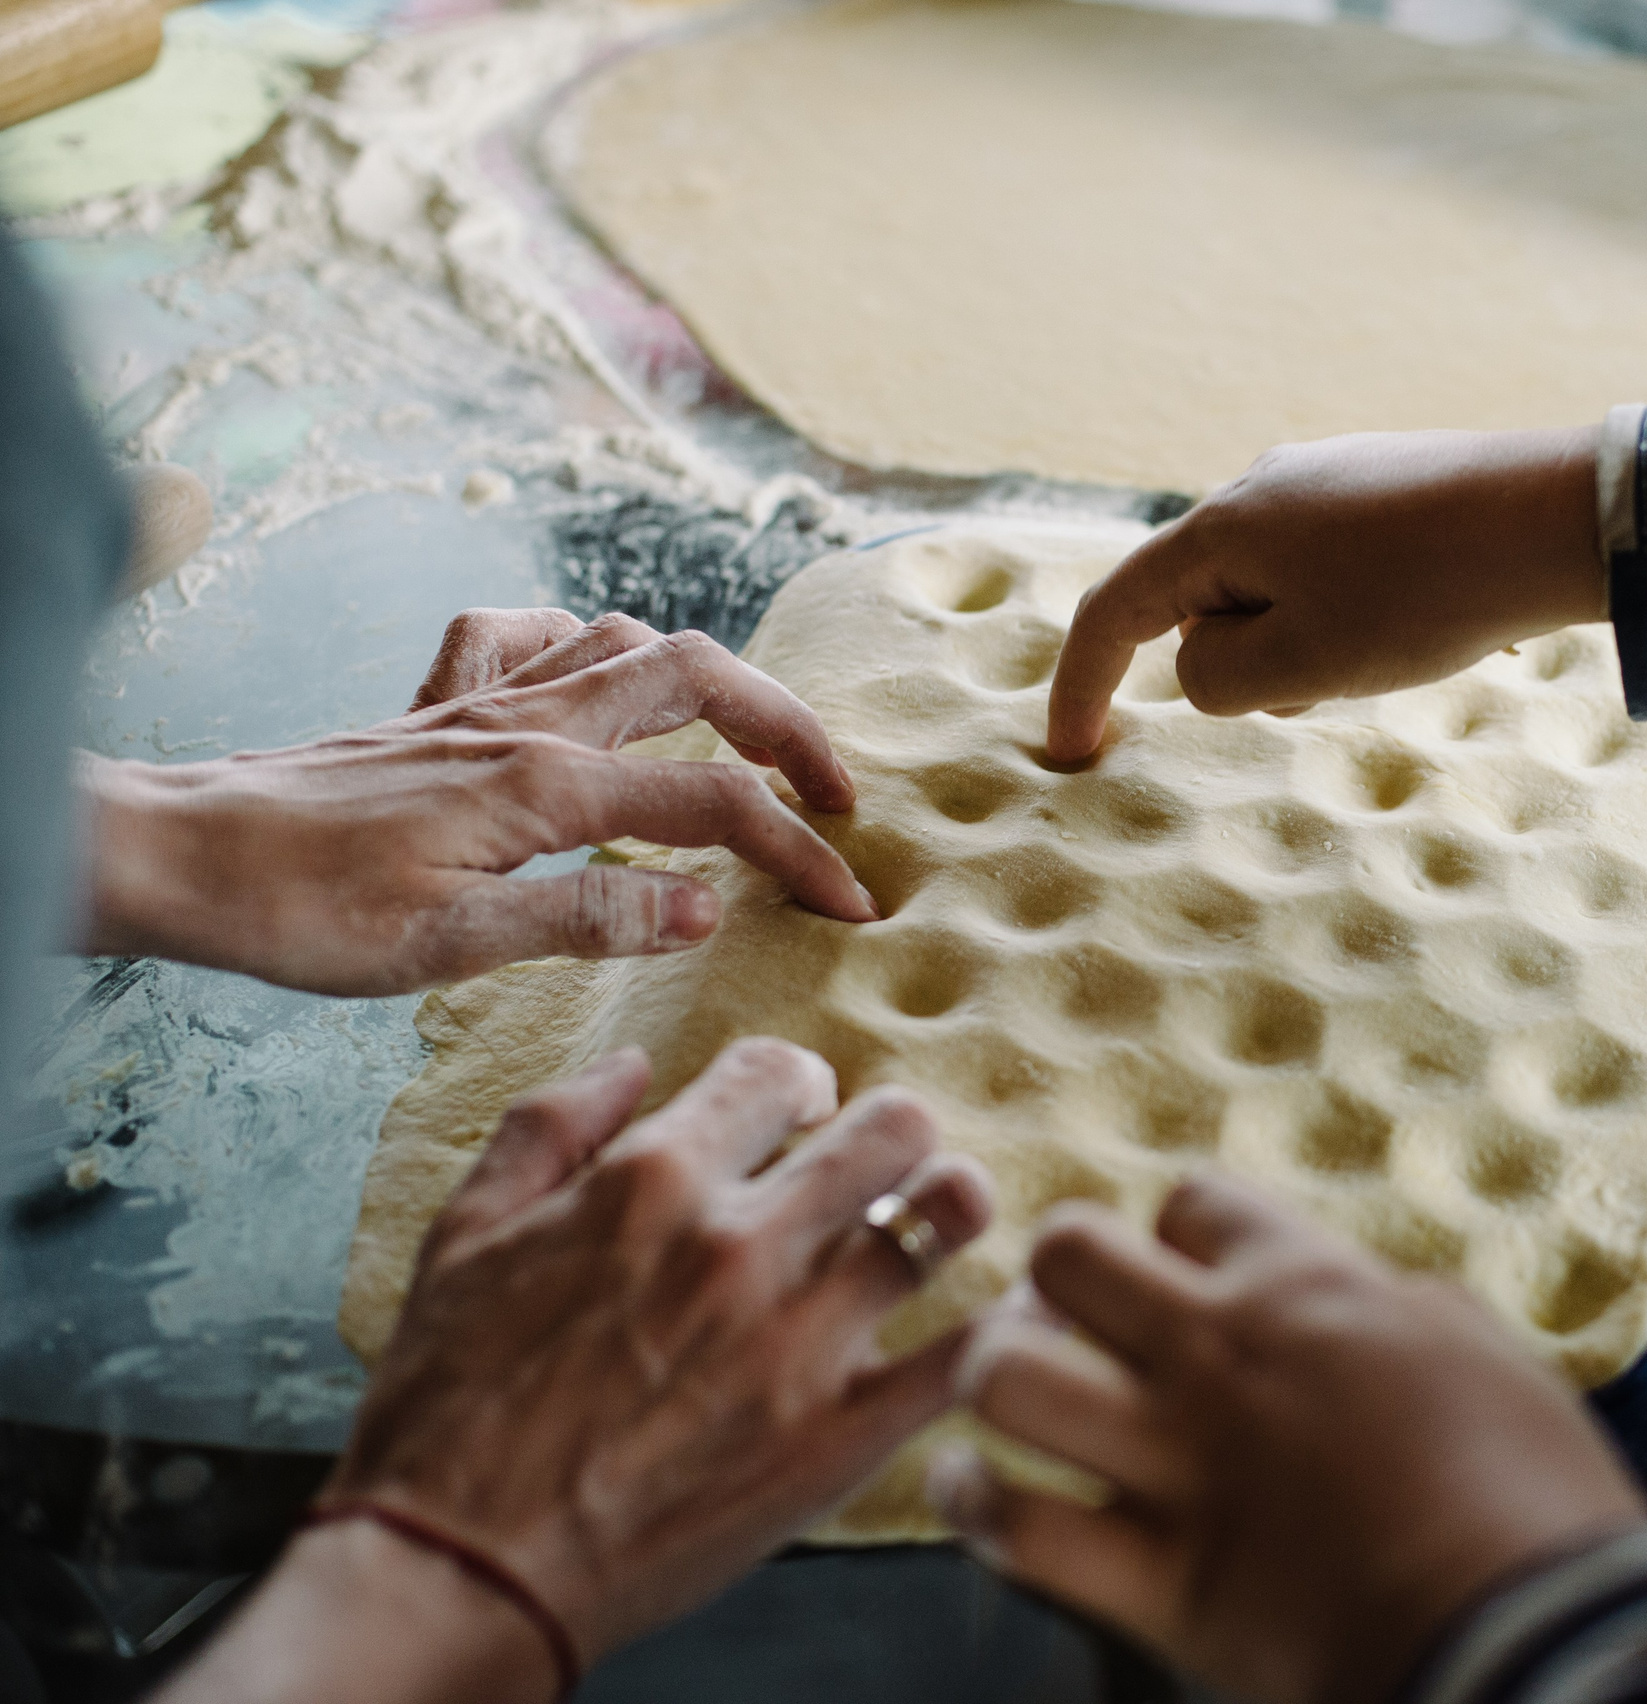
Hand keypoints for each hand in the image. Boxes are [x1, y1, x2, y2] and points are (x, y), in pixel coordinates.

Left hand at [81, 610, 874, 994]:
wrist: (177, 855)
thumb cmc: (300, 914)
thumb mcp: (446, 947)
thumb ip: (587, 921)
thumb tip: (707, 910)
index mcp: (544, 789)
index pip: (715, 810)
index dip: (798, 853)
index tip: (853, 904)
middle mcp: (527, 725)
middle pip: (699, 680)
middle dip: (786, 728)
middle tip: (835, 793)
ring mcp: (482, 704)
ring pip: (628, 640)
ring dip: (706, 681)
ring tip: (744, 742)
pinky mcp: (438, 706)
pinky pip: (529, 634)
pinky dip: (582, 642)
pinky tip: (592, 683)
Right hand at [162, 1041, 994, 1702]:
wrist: (458, 1572)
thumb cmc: (449, 1410)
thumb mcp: (461, 1238)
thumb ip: (549, 1130)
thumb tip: (629, 1065)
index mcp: (650, 1184)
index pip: (779, 1073)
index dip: (800, 1082)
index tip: (802, 1111)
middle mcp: (737, 1246)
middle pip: (892, 1127)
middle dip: (890, 1134)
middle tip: (877, 1169)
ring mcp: (797, 1343)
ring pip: (944, 1216)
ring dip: (951, 1206)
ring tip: (940, 1219)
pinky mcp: (837, 1438)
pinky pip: (965, 1358)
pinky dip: (1013, 1325)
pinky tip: (1031, 1307)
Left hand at [932, 1175, 1646, 1703]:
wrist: (1538, 1635)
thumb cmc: (1538, 1493)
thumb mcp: (1478, 1348)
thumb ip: (1388, 1305)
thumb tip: (1350, 1294)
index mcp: (1308, 1287)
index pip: (1187, 1201)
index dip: (1176, 1236)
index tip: (1188, 1277)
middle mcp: (1223, 1357)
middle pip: (1068, 1255)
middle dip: (1059, 1281)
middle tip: (1077, 1325)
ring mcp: (1182, 1470)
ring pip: (1008, 1376)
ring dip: (998, 1378)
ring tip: (1017, 1400)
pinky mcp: (1163, 1586)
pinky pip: (1016, 1528)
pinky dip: (979, 1507)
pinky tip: (982, 1495)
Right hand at [1046, 427, 1606, 763]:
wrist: (1559, 516)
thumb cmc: (1426, 596)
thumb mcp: (1300, 665)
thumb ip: (1219, 680)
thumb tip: (1206, 661)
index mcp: (1223, 526)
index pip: (1117, 610)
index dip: (1083, 685)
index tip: (1072, 754)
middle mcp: (1263, 485)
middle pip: (1205, 601)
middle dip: (1245, 665)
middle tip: (1324, 691)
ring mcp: (1327, 480)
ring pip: (1273, 592)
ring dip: (1305, 645)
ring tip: (1390, 650)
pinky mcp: (1385, 488)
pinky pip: (1331, 570)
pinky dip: (1347, 618)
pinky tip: (1419, 624)